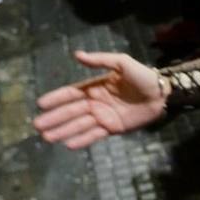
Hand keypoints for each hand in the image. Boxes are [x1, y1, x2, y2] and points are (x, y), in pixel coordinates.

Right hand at [34, 50, 165, 148]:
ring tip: (47, 138)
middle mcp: (95, 103)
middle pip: (71, 112)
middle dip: (54, 118)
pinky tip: (69, 144)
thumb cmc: (142, 76)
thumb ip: (100, 60)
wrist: (162, 93)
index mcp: (95, 87)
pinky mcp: (113, 128)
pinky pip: (95, 135)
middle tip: (37, 126)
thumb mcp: (122, 63)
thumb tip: (77, 55)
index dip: (56, 99)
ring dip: (63, 131)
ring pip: (79, 125)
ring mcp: (103, 117)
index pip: (71, 94)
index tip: (41, 104)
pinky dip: (82, 140)